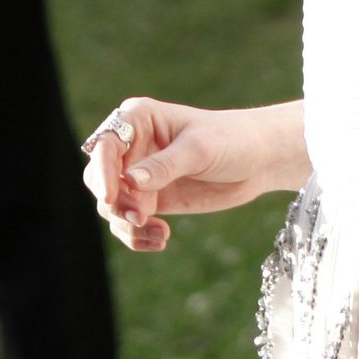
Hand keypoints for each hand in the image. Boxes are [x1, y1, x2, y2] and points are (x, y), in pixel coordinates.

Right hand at [81, 98, 302, 252]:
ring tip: (160, 234)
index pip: (105, 145)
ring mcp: (140, 175)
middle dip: (114, 202)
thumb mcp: (199, 150)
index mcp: (137, 119)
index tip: (111, 198)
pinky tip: (161, 239)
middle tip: (139, 218)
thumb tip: (130, 181)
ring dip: (127, 225)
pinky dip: (137, 235)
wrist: (260, 160)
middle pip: (99, 178)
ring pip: (111, 205)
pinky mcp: (151, 200)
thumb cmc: (231, 140)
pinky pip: (129, 222)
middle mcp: (132, 146)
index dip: (103, 172)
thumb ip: (164, 166)